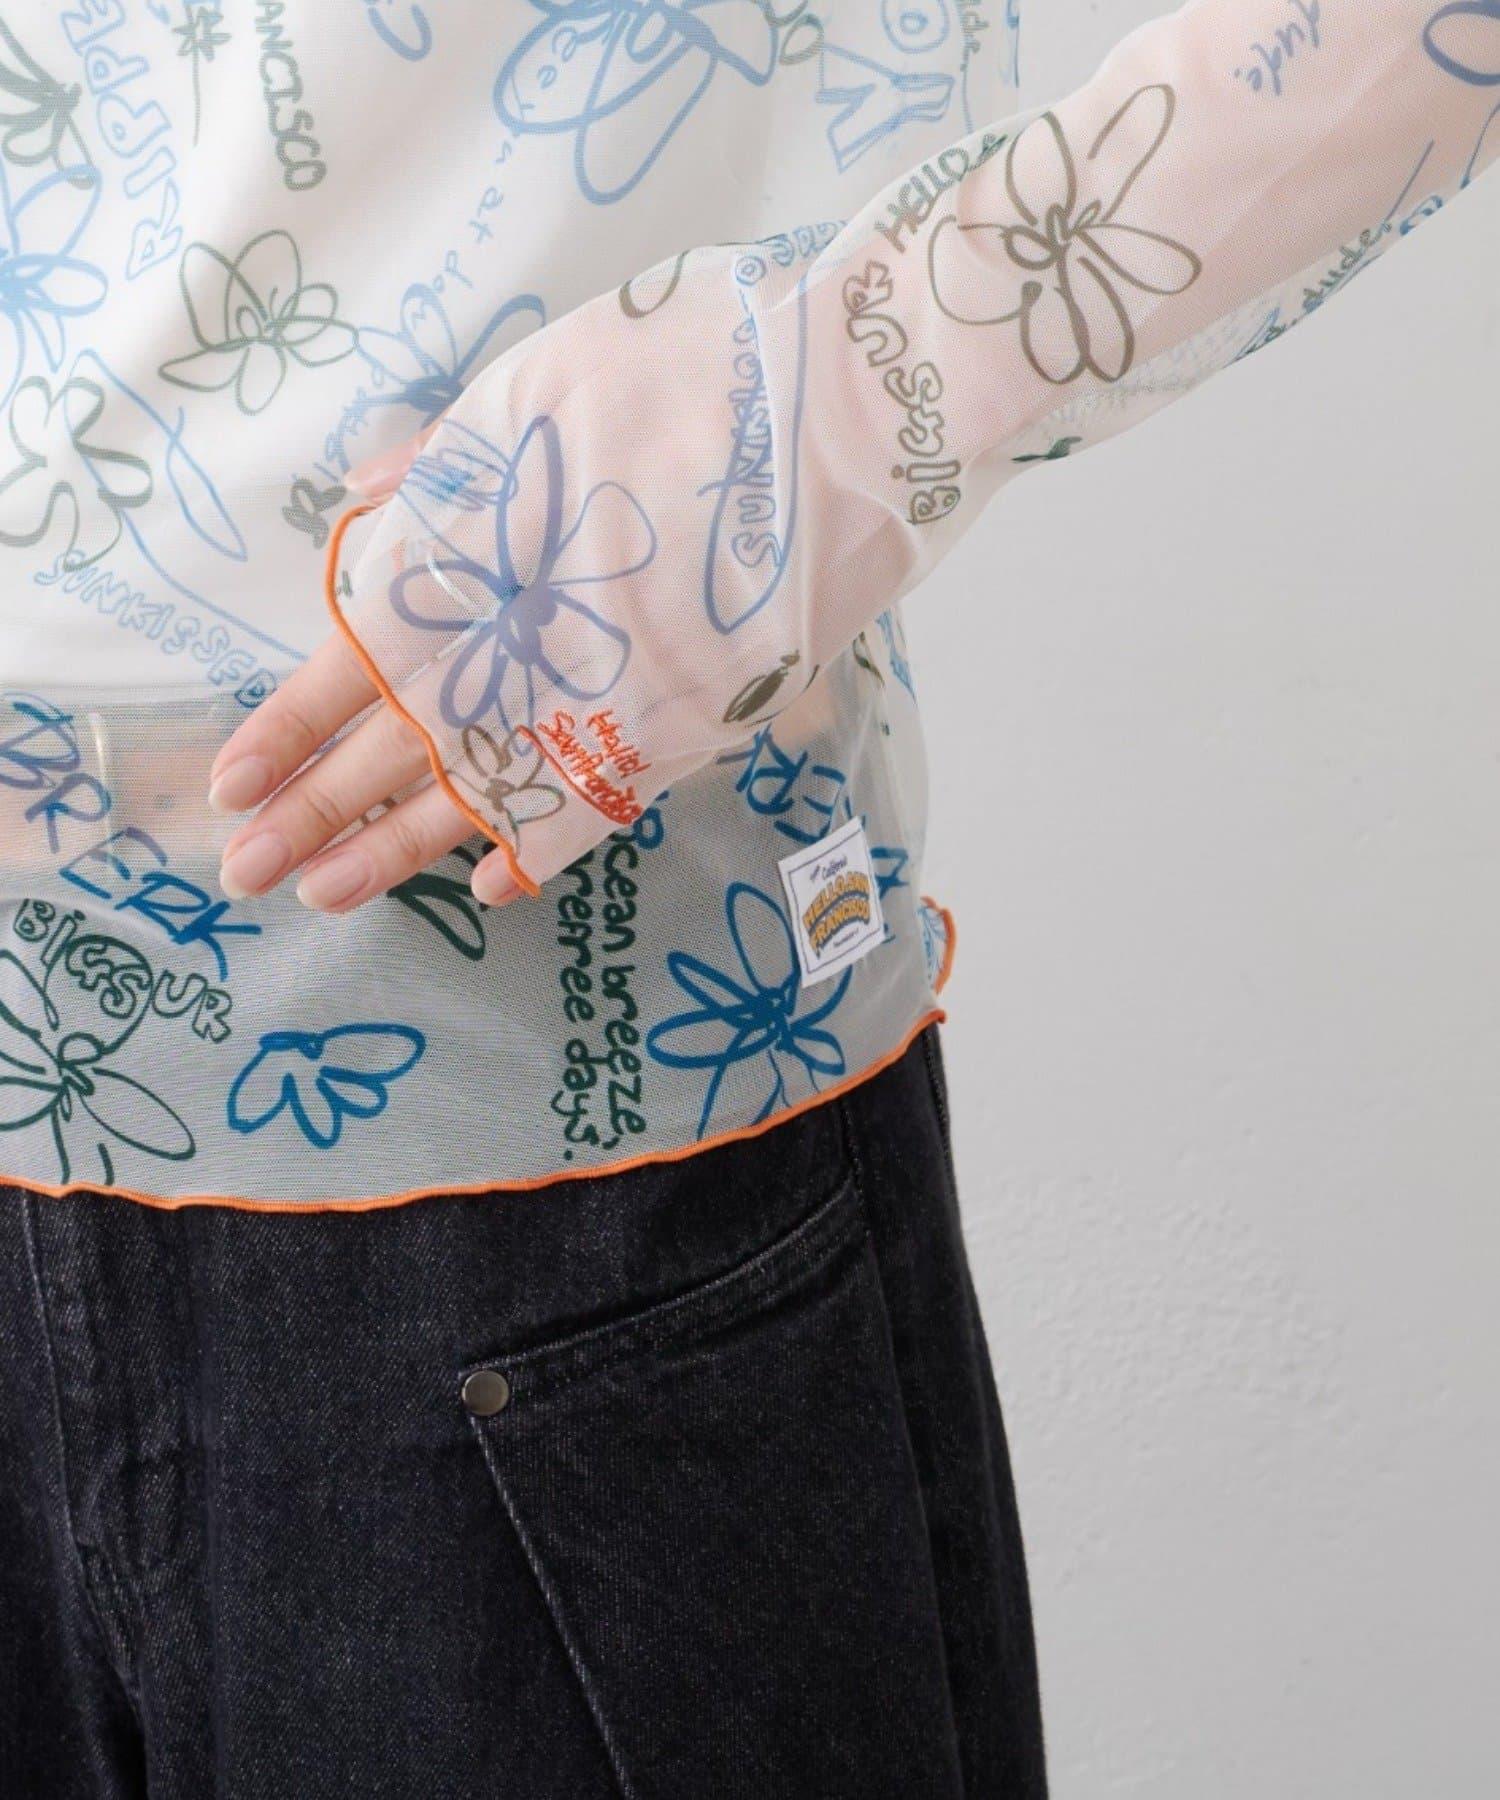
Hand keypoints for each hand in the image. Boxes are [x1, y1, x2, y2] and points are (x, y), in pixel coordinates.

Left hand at [206, 231, 905, 914]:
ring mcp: (596, 707)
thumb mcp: (531, 391)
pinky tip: (493, 884)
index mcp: (469, 569)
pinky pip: (586, 812)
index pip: (348, 672)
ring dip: (396, 852)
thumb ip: (445, 467)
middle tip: (248, 876)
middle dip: (311, 819)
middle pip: (391, 756)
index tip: (232, 784)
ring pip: (473, 800)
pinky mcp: (672, 735)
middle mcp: (518, 655)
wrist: (836, 421)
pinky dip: (536, 849)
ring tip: (331, 896)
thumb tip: (372, 498)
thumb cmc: (681, 378)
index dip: (286, 733)